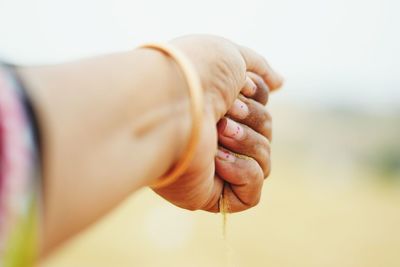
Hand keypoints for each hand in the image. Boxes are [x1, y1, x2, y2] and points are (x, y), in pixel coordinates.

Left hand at [152, 35, 282, 212]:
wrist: (170, 101)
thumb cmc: (197, 74)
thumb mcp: (233, 57)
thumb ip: (259, 69)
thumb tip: (279, 83)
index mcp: (218, 109)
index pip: (260, 109)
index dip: (258, 97)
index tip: (242, 87)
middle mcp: (217, 138)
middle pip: (266, 134)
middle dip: (253, 119)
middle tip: (225, 112)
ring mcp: (215, 167)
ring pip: (264, 162)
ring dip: (247, 142)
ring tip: (219, 133)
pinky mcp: (213, 193)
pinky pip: (252, 193)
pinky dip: (244, 171)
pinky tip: (217, 160)